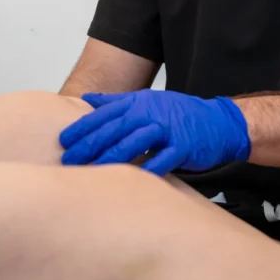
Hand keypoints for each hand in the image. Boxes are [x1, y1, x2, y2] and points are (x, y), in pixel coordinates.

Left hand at [59, 89, 249, 175]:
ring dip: (111, 157)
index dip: (83, 127)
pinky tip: (132, 180)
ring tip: (91, 171)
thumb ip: (115, 102)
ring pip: (134, 143)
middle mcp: (150, 113)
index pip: (104, 114)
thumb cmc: (177, 114)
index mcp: (138, 103)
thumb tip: (86, 99)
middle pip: (114, 128)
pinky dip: (147, 168)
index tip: (63, 140)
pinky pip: (162, 158)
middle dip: (89, 144)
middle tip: (68, 159)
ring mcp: (167, 129)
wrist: (217, 121)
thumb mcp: (145, 101)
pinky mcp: (183, 146)